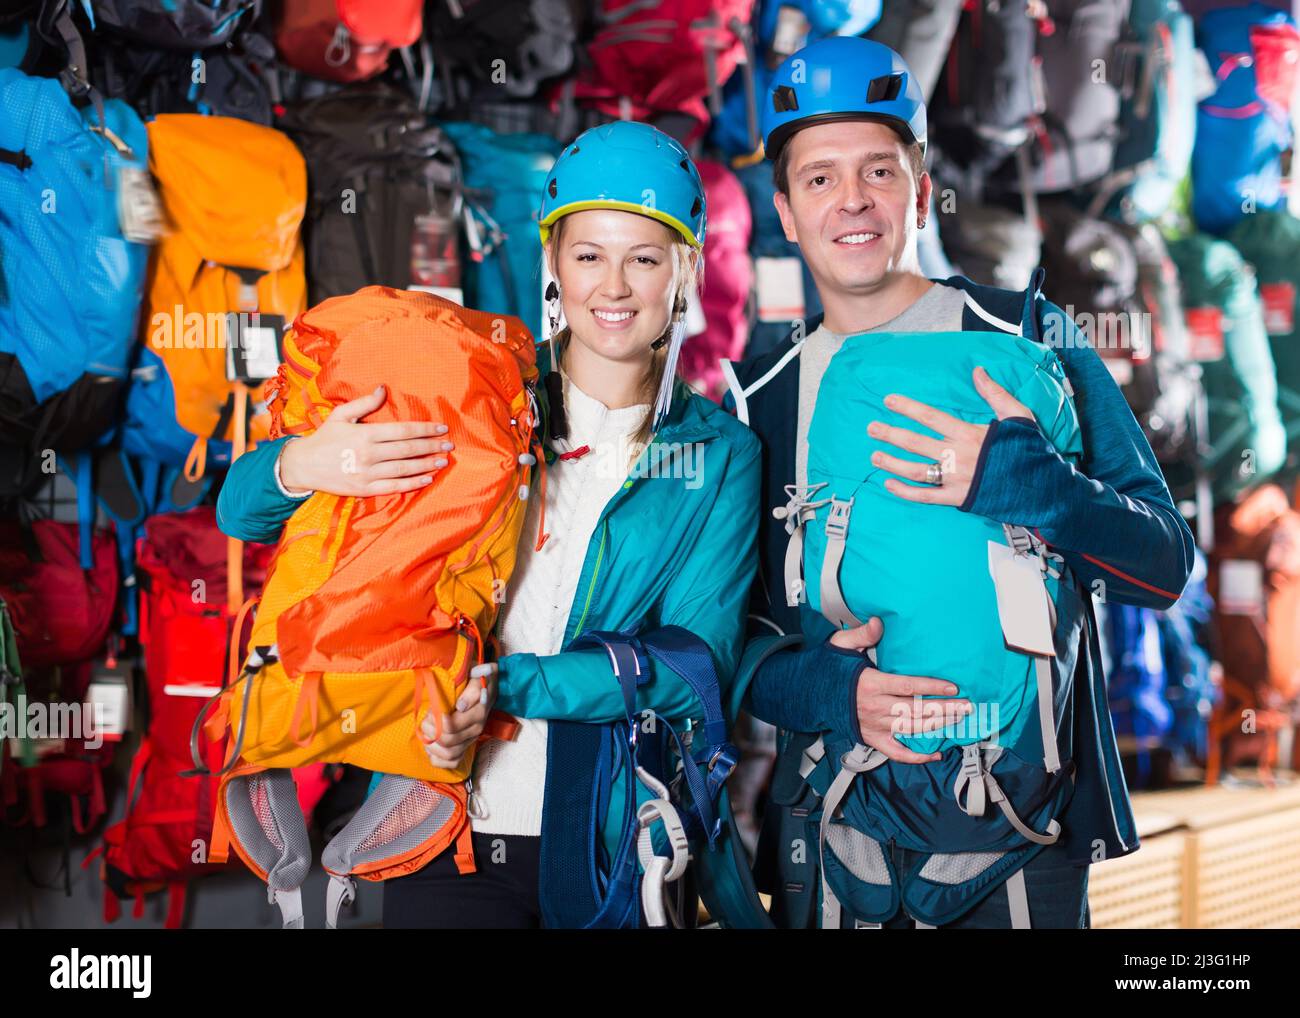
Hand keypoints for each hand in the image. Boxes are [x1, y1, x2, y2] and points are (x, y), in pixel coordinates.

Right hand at [278, 384, 453, 496]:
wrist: (302, 466)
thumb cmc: (324, 438)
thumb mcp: (341, 415)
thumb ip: (364, 403)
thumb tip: (383, 388)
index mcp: (365, 434)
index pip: (402, 431)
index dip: (425, 429)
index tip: (441, 428)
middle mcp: (369, 454)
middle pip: (408, 450)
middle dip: (431, 446)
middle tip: (449, 444)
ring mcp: (367, 473)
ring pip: (404, 469)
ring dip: (427, 465)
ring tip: (443, 460)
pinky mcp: (364, 489)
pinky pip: (394, 487)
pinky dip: (412, 484)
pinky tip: (427, 479)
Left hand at [421, 663, 498, 769]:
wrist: (484, 684)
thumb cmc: (475, 678)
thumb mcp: (476, 675)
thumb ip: (472, 689)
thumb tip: (461, 706)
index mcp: (478, 714)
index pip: (451, 727)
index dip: (435, 720)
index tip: (433, 708)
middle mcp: (476, 730)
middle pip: (447, 741)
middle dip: (430, 730)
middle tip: (426, 717)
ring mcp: (470, 740)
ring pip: (449, 754)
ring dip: (432, 744)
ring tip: (427, 730)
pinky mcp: (465, 747)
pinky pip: (451, 762)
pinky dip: (438, 757)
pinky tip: (432, 745)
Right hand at [831, 617, 972, 764]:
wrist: (807, 694)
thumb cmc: (828, 668)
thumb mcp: (841, 645)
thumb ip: (862, 635)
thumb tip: (878, 622)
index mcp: (871, 684)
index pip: (908, 687)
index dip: (932, 687)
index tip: (953, 687)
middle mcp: (874, 707)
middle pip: (916, 710)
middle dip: (945, 709)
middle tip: (967, 706)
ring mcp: (874, 726)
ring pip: (912, 729)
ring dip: (937, 725)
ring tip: (958, 720)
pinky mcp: (871, 739)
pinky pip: (896, 752)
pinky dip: (916, 756)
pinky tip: (935, 753)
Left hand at [867, 366, 1030, 506]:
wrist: (1042, 487)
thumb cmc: (1030, 450)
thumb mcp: (1018, 415)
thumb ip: (995, 394)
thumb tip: (977, 371)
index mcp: (969, 434)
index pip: (931, 417)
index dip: (908, 408)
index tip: (888, 401)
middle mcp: (957, 455)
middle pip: (916, 442)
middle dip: (890, 434)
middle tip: (871, 428)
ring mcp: (955, 479)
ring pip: (916, 469)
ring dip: (892, 463)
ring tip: (873, 456)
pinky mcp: (957, 499)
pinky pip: (926, 496)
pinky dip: (905, 492)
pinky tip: (889, 484)